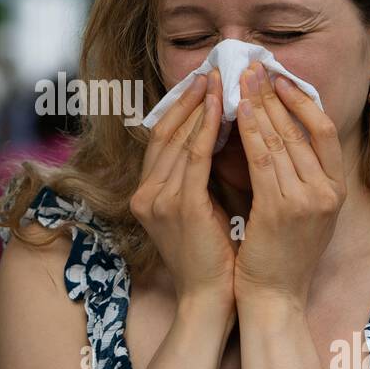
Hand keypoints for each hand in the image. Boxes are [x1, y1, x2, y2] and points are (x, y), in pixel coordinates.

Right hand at [130, 69, 236, 330]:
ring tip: (220, 79)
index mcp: (147, 194)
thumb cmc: (214, 256)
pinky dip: (208, 128)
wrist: (211, 299)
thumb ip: (200, 176)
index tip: (202, 82)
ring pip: (180, 138)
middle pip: (165, 131)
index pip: (161, 139)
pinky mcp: (179, 206)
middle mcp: (145, 193)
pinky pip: (195, 156)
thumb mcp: (200, 209)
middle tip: (211, 69)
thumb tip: (220, 134)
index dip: (180, 108)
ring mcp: (158, 199)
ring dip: (201, 105)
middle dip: (189, 98)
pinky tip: (224, 107)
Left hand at [232, 63, 345, 313]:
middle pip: (301, 128)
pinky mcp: (281, 210)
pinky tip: (236, 112)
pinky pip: (262, 160)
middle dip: (274, 94)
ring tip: (240, 81)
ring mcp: (308, 200)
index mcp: (336, 189)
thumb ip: (293, 173)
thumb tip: (271, 126)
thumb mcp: (299, 208)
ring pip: (281, 139)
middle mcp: (328, 192)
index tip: (279, 77)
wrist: (273, 297)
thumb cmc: (278, 254)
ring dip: (258, 105)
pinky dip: (248, 132)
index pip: (324, 130)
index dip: (302, 99)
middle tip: (253, 67)